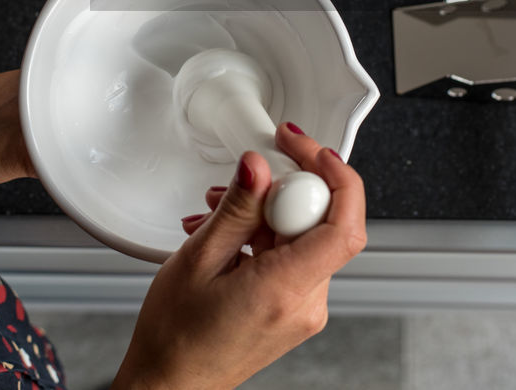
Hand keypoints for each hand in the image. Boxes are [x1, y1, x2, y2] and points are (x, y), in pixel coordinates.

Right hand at [112, 124, 366, 389]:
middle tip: (250, 176)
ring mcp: (304, 309)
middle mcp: (306, 304)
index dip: (334, 175)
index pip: (343, 224)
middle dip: (287, 190)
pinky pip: (295, 257)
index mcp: (285, 291)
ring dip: (269, 213)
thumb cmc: (176, 339)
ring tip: (220, 211)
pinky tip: (229, 233)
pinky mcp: (294, 310)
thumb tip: (259, 166)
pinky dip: (266, 237)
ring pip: (306, 237)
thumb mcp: (197, 260)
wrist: (171, 384)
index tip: (305, 149)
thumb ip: (236, 208)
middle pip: (324, 223)